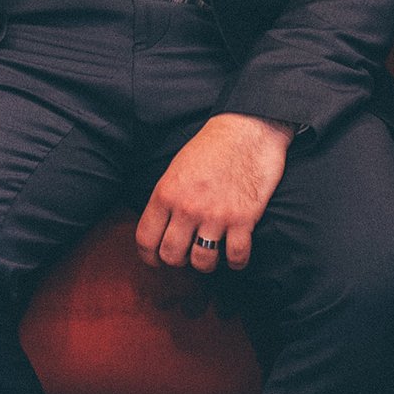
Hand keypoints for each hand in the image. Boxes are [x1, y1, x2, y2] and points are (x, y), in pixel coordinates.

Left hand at [136, 113, 292, 271]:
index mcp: (166, 193)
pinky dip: (236, 261)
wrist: (247, 130)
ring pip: (202, 262)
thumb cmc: (212, 147)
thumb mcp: (177, 168)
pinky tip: (234, 253)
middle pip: (172, 256)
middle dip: (177, 260)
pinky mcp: (243, 220)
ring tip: (210, 252)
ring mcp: (215, 215)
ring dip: (206, 262)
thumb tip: (160, 227)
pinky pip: (235, 258)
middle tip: (186, 254)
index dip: (149, 256)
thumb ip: (167, 198)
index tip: (156, 259)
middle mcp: (187, 208)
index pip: (146, 239)